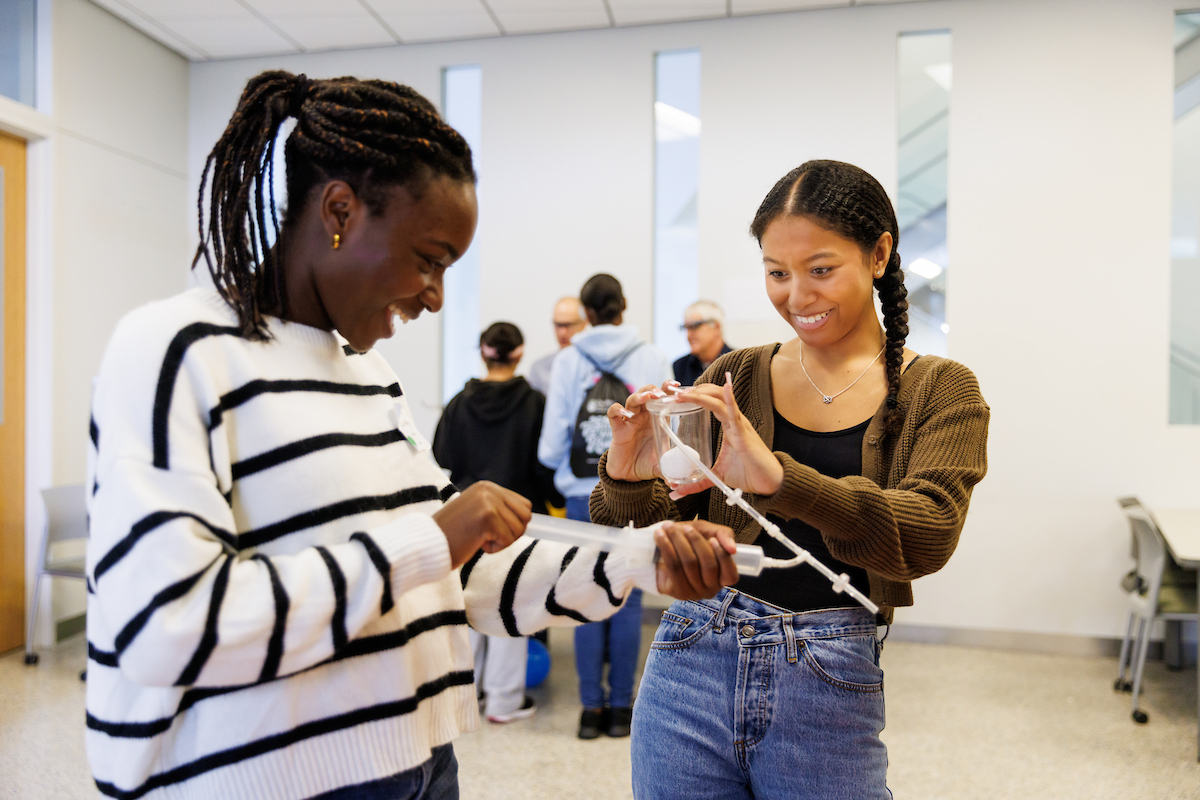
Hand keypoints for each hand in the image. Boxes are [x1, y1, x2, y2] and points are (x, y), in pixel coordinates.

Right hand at [432, 481, 531, 567]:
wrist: (426, 544)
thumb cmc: (452, 535)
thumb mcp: (477, 512)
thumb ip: (499, 509)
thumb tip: (528, 516)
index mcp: (487, 487)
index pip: (524, 506)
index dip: (513, 524)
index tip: (491, 530)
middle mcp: (488, 490)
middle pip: (525, 517)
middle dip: (511, 533)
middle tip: (486, 536)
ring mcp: (488, 501)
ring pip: (518, 529)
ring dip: (501, 541)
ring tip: (477, 538)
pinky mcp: (487, 517)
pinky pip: (508, 540)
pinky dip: (494, 548)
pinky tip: (475, 543)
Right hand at [602, 382, 674, 482]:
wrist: (628, 475)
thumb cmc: (646, 465)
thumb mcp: (660, 465)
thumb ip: (670, 470)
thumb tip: (678, 482)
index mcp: (657, 420)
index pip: (663, 398)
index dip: (669, 389)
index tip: (677, 386)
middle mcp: (644, 417)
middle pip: (647, 392)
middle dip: (654, 390)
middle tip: (660, 394)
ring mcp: (630, 421)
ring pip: (632, 399)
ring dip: (639, 396)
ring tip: (647, 397)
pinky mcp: (617, 428)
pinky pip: (613, 413)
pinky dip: (618, 410)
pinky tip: (626, 414)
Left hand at [654, 520, 738, 599]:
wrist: (664, 547)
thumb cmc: (690, 541)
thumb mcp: (709, 532)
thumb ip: (724, 535)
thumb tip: (733, 548)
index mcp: (723, 578)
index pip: (730, 574)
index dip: (722, 556)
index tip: (711, 539)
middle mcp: (710, 589)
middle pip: (709, 566)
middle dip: (697, 542)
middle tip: (686, 527)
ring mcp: (694, 593)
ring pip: (689, 565)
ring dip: (678, 541)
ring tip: (669, 528)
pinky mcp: (676, 591)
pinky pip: (673, 568)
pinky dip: (666, 548)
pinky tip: (661, 537)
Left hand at [670, 373, 782, 498]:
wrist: (769, 483)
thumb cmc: (748, 474)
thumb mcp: (716, 476)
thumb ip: (697, 482)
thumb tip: (675, 491)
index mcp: (729, 426)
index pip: (710, 402)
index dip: (695, 395)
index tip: (676, 396)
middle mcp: (735, 420)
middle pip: (714, 395)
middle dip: (694, 390)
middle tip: (674, 393)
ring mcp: (740, 425)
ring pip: (720, 400)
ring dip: (701, 395)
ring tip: (684, 394)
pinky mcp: (745, 434)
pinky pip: (735, 413)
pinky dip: (729, 400)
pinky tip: (726, 388)